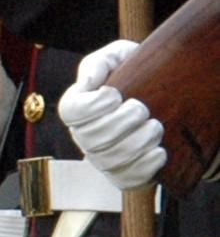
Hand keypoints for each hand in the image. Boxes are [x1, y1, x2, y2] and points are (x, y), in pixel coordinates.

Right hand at [61, 39, 165, 190]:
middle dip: (122, 122)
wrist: (165, 97)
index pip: (71, 112)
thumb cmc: (136, 74)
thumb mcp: (118, 58)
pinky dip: (147, 165)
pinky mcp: (123, 175)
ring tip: (156, 127)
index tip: (115, 94)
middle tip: (143, 109)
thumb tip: (87, 82)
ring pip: (112, 159)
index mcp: (77, 108)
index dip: (93, 106)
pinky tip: (160, 150)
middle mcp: (84, 136)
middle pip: (92, 138)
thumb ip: (99, 63)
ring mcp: (102, 159)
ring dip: (139, 142)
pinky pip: (128, 178)